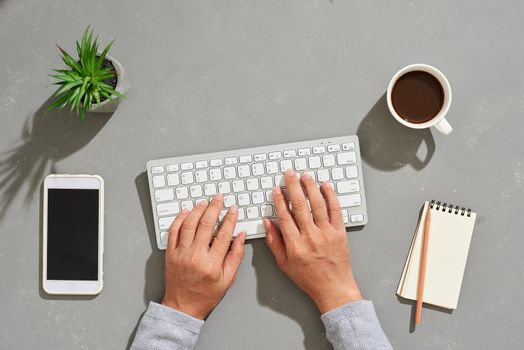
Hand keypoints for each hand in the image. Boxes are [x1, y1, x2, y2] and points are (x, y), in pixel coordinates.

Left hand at [161, 195, 245, 319]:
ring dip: (197, 210)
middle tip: (219, 198)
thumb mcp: (228, 279)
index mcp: (212, 264)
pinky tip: (186, 212)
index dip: (230, 219)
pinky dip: (179, 219)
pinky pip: (173, 232)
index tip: (233, 209)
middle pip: (205, 225)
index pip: (223, 234)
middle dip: (214, 208)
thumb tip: (241, 236)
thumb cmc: (206, 295)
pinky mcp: (170, 254)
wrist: (182, 306)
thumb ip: (236, 256)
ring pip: (189, 225)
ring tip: (204, 202)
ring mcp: (181, 254)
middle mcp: (195, 256)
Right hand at [264, 169, 361, 312]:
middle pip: (300, 205)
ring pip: (317, 204)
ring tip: (305, 175)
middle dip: (293, 186)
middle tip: (289, 173)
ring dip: (310, 187)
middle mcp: (311, 236)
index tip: (277, 189)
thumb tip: (267, 223)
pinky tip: (326, 186)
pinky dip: (330, 196)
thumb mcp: (284, 264)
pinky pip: (335, 210)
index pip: (284, 216)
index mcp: (295, 244)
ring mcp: (326, 233)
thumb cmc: (309, 277)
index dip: (279, 200)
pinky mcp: (339, 232)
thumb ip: (274, 242)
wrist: (333, 287)